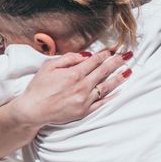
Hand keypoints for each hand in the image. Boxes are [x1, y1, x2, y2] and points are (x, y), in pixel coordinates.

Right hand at [9, 49, 132, 127]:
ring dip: (119, 78)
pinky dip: (112, 97)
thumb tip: (85, 55)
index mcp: (74, 74)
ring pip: (106, 87)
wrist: (32, 111)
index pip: (95, 61)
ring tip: (129, 71)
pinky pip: (101, 103)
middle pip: (104, 71)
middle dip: (117, 62)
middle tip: (128, 55)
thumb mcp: (49, 66)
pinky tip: (120, 91)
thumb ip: (68, 58)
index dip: (106, 54)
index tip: (114, 49)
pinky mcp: (83, 112)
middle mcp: (81, 86)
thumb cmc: (39, 87)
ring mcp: (84, 100)